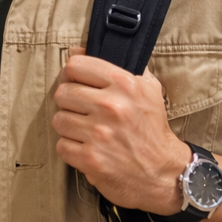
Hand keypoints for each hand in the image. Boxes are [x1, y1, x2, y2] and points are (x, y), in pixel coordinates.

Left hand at [53, 52, 189, 214]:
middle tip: (82, 111)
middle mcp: (111, 106)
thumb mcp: (147, 88)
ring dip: (69, 127)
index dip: (72, 74)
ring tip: (85, 130)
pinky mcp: (90, 159)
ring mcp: (99, 134)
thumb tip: (76, 49)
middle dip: (70, 102)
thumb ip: (117, 64)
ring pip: (59, 120)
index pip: (75, 65)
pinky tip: (86, 147)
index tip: (77, 83)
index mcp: (124, 84)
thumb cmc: (152, 129)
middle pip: (63, 92)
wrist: (163, 173)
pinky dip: (71, 149)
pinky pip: (61, 145)